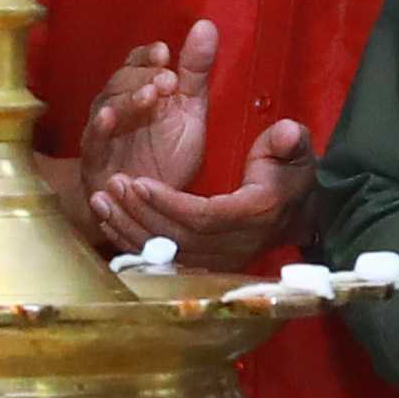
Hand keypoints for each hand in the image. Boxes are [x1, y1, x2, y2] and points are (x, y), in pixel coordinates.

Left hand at [70, 18, 306, 267]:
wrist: (296, 210)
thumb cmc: (290, 174)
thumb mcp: (294, 153)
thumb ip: (288, 142)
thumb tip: (287, 132)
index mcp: (254, 215)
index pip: (203, 216)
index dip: (168, 203)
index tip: (138, 181)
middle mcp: (235, 246)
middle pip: (178, 239)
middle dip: (140, 213)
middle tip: (112, 184)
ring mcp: (219, 261)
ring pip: (166, 254)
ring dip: (129, 229)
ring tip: (102, 200)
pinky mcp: (205, 266)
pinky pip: (164, 261)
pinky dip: (133, 244)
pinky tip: (110, 223)